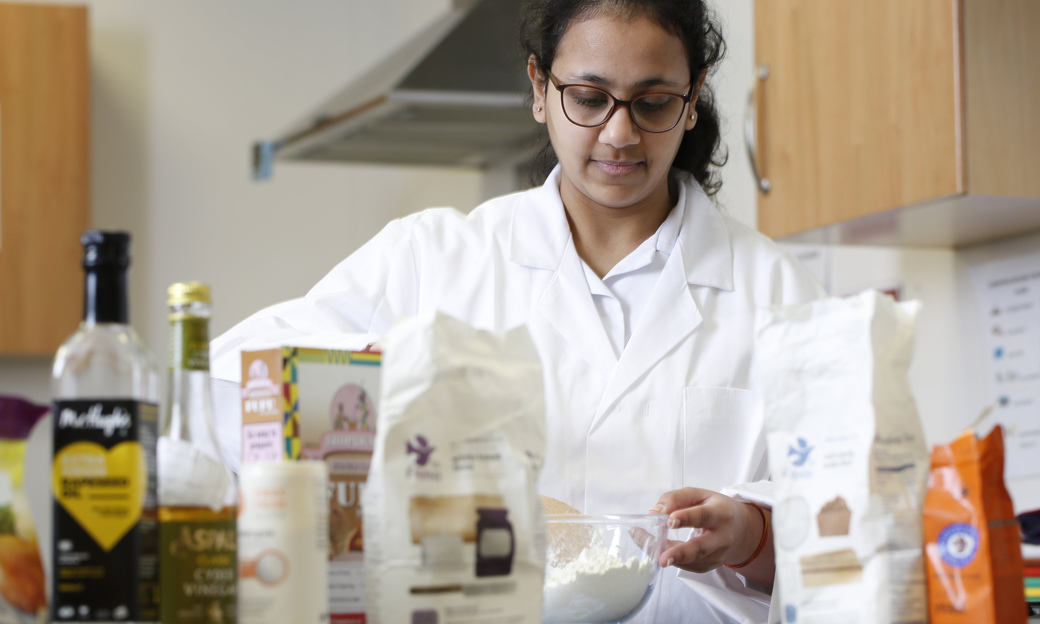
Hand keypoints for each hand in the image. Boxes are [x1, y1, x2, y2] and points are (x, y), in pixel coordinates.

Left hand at [649, 487, 763, 573]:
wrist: (739, 529)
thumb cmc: (714, 508)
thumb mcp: (699, 495)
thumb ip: (675, 498)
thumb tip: (654, 511)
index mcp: (720, 513)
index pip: (703, 515)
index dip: (687, 518)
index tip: (670, 521)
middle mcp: (722, 537)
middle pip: (701, 548)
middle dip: (680, 553)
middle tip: (663, 558)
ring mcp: (717, 555)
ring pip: (692, 561)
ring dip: (671, 558)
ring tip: (653, 555)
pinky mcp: (709, 566)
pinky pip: (688, 566)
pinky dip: (673, 561)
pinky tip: (660, 554)